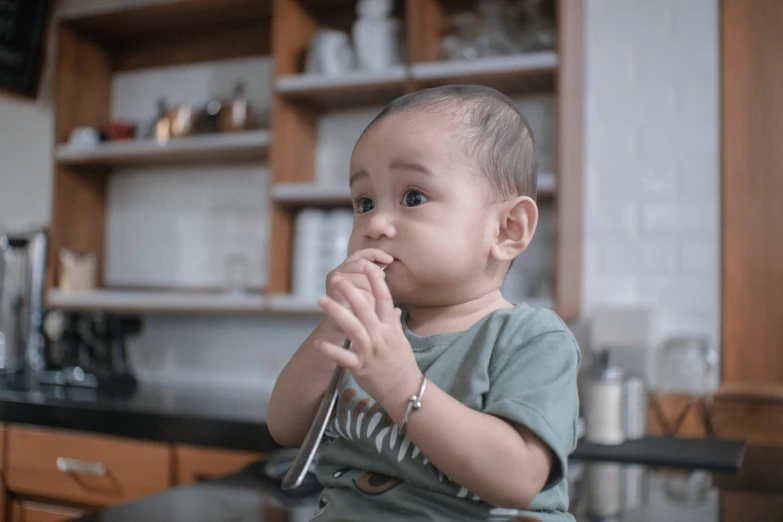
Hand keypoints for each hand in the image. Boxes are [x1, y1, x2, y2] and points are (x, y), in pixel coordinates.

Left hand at [316, 262, 421, 408]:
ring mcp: (370, 351)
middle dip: (350, 291)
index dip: (376, 281)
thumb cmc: (402, 363)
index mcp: (390, 327)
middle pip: (365, 308)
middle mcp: (381, 336)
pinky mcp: (360, 367)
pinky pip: (343, 357)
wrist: (405, 390)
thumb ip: (393, 321)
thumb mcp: (401, 339)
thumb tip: (394, 306)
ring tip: (321, 300)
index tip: (368, 265)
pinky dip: (330, 350)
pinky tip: (318, 343)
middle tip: (336, 278)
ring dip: (336, 312)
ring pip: (352, 327)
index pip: (384, 298)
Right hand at [321, 249, 393, 332]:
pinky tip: (367, 307)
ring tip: (372, 300)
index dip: (376, 254)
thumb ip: (377, 276)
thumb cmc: (360, 309)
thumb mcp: (371, 289)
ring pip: (360, 277)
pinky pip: (355, 291)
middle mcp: (339, 271)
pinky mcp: (333, 292)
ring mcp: (334, 280)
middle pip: (361, 263)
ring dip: (370, 289)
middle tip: (382, 282)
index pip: (362, 253)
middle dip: (375, 272)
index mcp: (348, 267)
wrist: (344, 329)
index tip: (390, 260)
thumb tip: (390, 261)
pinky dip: (365, 298)